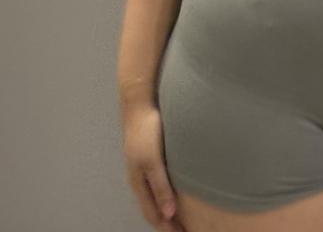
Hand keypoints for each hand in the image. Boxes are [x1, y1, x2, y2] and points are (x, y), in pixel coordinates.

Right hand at [121, 101, 186, 230]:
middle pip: (153, 207)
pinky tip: (177, 191)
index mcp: (138, 182)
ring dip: (167, 209)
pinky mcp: (150, 156)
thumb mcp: (153, 161)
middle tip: (184, 231)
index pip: (152, 214)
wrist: (139, 104)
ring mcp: (144, 167)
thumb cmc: (146, 131)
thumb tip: (168, 215)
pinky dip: (167, 194)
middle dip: (166, 222)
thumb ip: (160, 187)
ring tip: (181, 217)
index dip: (166, 228)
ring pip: (155, 196)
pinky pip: (158, 183)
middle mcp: (140, 178)